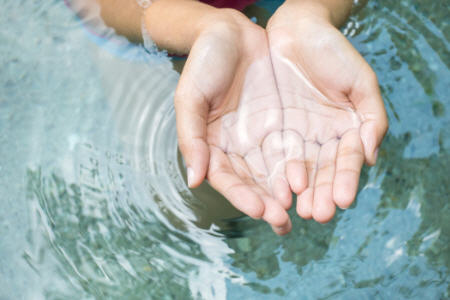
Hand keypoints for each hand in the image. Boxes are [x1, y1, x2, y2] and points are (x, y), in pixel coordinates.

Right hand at [175, 10, 291, 233]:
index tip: (261, 210)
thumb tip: (193, 180)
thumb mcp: (191, 98)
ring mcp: (262, 136)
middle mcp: (239, 147)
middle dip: (270, 204)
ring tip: (305, 212)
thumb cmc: (204, 62)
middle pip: (254, 182)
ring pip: (277, 170)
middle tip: (284, 223)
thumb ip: (191, 138)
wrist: (231, 32)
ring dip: (291, 193)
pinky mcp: (283, 123)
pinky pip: (296, 147)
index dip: (243, 196)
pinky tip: (314, 181)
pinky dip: (305, 166)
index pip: (228, 179)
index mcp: (214, 146)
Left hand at [266, 4, 387, 222]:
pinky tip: (276, 190)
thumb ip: (371, 118)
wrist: (295, 29)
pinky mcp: (271, 130)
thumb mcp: (360, 80)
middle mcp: (320, 139)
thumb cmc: (332, 51)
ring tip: (295, 211)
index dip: (345, 180)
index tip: (342, 200)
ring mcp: (295, 136)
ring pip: (297, 169)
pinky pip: (272, 155)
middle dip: (320, 194)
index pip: (346, 162)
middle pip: (321, 172)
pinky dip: (274, 173)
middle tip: (317, 214)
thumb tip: (371, 158)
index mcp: (345, 130)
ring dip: (297, 192)